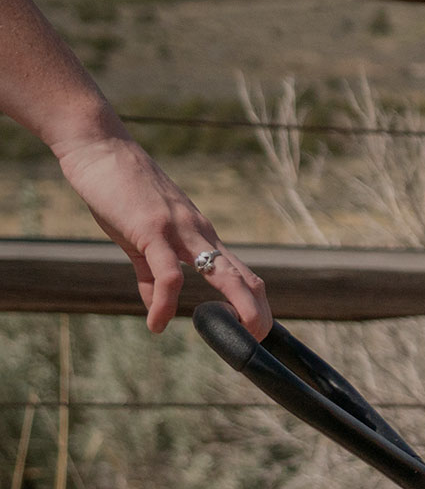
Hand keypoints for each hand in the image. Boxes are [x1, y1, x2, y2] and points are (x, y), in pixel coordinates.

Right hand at [54, 135, 269, 337]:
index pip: (240, 273)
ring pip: (222, 274)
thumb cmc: (120, 191)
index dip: (254, 302)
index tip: (255, 329)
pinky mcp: (153, 229)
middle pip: (244, 276)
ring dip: (237, 308)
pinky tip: (157, 322)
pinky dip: (166, 303)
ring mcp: (180, 230)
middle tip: (260, 339)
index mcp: (200, 236)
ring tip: (235, 338)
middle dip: (259, 310)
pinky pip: (169, 273)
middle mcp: (200, 233)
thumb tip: (156, 309)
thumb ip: (149, 274)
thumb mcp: (140, 237)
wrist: (100, 148)